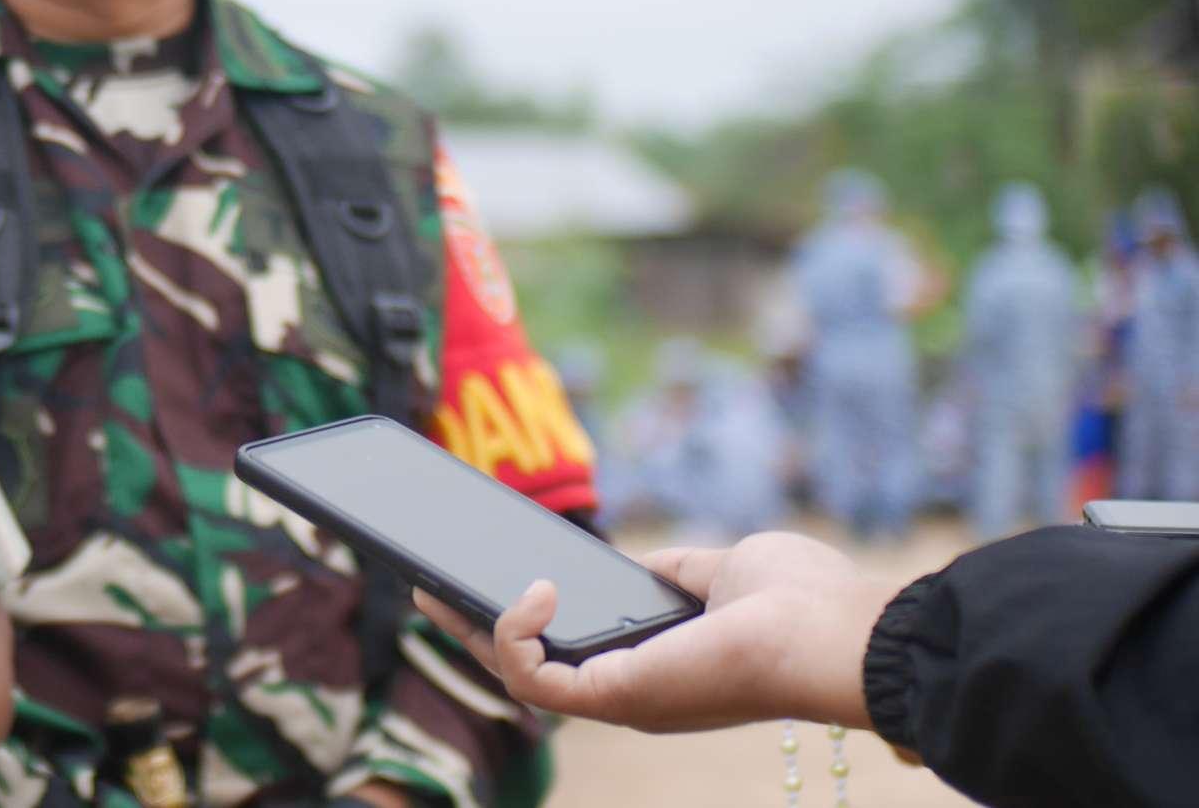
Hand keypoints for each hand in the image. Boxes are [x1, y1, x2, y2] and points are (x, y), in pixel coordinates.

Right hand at [412, 531, 898, 733]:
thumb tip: (643, 564)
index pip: (574, 652)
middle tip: (427, 586)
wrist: (840, 634)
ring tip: (434, 585)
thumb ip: (676, 573)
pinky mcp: (613, 699)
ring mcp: (621, 701)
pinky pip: (528, 678)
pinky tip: (530, 588)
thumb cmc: (803, 602)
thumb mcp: (723, 571)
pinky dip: (510, 634)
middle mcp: (634, 694)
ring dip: (468, 633)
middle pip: (530, 669)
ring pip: (516, 680)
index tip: (494, 578)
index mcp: (661, 666)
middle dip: (471, 630)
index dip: (526, 622)